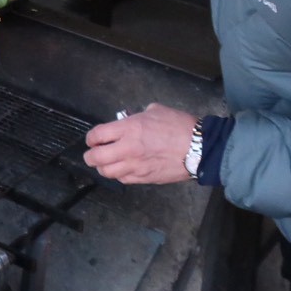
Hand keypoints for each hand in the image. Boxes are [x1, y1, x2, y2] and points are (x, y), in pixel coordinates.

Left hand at [82, 103, 196, 184]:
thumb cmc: (179, 125)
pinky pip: (124, 179)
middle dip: (90, 156)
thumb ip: (137, 116)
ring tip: (105, 163)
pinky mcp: (145, 178)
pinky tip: (122, 170)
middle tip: (92, 154)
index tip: (92, 139)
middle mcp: (128, 149)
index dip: (90, 138)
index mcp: (129, 128)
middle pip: (96, 158)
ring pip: (107, 172)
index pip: (97, 135)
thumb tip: (129, 120)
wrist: (199, 148)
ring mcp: (136, 166)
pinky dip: (119, 175)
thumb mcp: (155, 110)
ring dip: (103, 168)